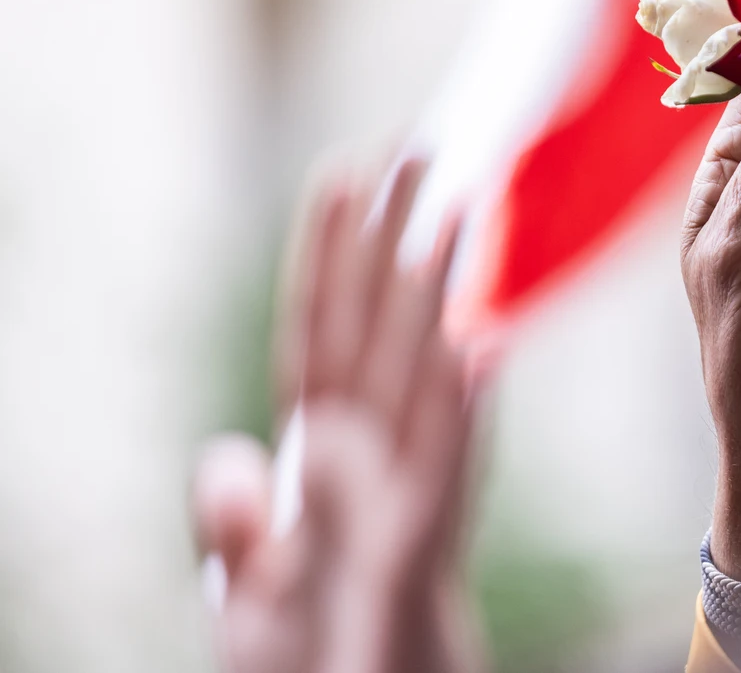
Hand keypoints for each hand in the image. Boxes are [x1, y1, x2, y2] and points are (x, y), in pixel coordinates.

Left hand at [191, 159, 483, 672]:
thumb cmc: (310, 672)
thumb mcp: (247, 601)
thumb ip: (235, 529)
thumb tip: (232, 449)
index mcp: (315, 464)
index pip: (318, 336)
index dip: (327, 255)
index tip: (345, 171)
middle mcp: (364, 465)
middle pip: (378, 331)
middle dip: (396, 237)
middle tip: (426, 147)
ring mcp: (404, 499)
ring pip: (422, 376)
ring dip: (439, 293)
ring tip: (463, 211)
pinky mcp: (426, 551)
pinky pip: (446, 470)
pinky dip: (463, 410)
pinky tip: (482, 348)